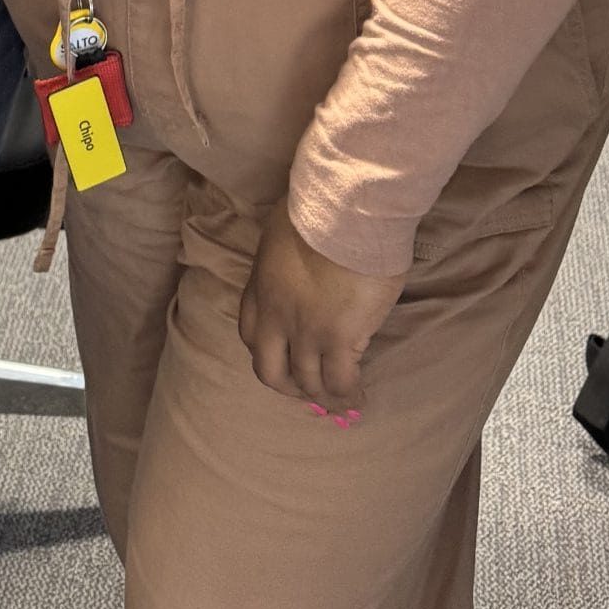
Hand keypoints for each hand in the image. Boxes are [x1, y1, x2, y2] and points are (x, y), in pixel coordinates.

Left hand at [237, 196, 405, 417]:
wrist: (346, 210)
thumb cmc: (320, 207)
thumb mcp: (283, 231)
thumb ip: (285, 257)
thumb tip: (300, 261)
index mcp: (261, 286)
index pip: (249, 333)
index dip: (265, 351)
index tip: (282, 357)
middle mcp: (276, 315)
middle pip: (269, 369)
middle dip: (287, 385)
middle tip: (306, 390)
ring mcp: (306, 330)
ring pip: (307, 380)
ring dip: (321, 395)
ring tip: (339, 400)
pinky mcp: (338, 338)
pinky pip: (339, 380)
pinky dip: (348, 393)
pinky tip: (359, 396)